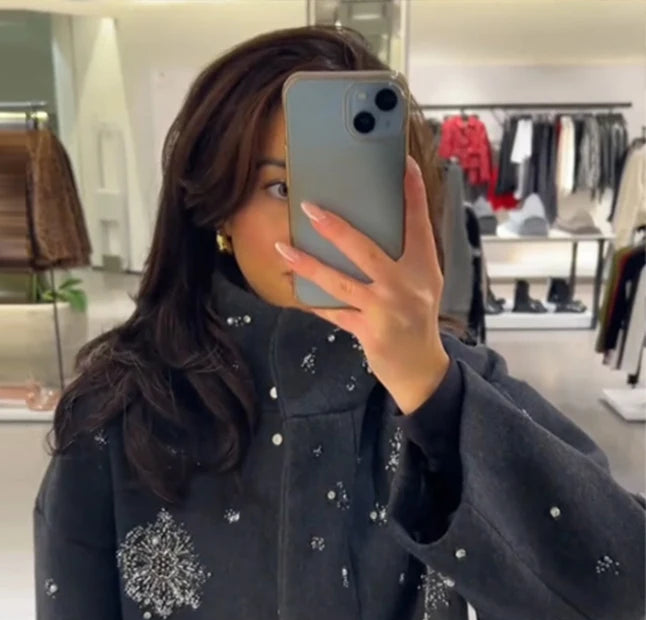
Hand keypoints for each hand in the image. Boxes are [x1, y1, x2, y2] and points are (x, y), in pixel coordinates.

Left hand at [275, 155, 449, 414]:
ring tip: (284, 249)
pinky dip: (314, 303)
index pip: (419, 222)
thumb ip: (404, 256)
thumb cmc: (417, 319)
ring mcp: (387, 310)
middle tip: (310, 208)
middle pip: (366, 250)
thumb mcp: (423, 283)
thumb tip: (370, 225)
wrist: (421, 368)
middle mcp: (406, 285)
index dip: (412, 192)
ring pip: (341, 282)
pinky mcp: (370, 331)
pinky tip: (295, 290)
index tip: (402, 163)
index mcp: (424, 267)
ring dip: (309, 265)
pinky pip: (334, 313)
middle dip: (336, 228)